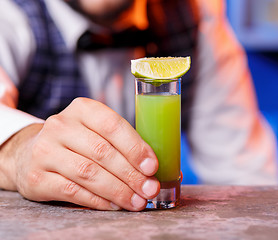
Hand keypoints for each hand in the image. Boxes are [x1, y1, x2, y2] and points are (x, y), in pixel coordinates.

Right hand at [0, 98, 159, 210]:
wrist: (30, 152)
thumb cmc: (76, 142)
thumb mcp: (95, 130)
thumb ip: (121, 143)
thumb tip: (151, 168)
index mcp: (82, 109)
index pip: (112, 125)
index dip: (135, 147)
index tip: (152, 167)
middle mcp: (60, 126)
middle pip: (102, 152)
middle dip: (131, 174)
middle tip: (149, 189)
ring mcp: (45, 151)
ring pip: (88, 173)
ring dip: (118, 191)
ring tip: (137, 201)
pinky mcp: (36, 177)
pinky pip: (72, 191)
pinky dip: (98, 201)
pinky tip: (114, 205)